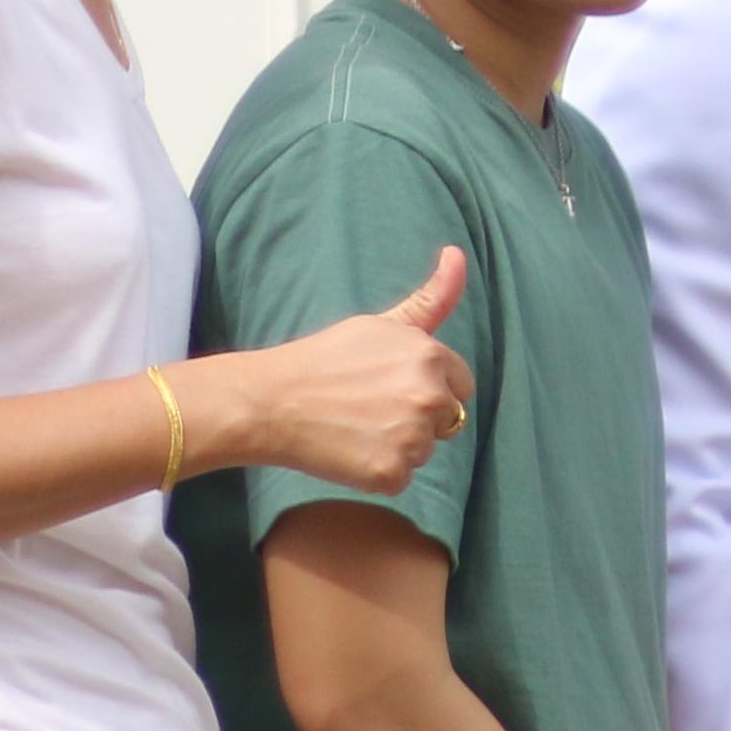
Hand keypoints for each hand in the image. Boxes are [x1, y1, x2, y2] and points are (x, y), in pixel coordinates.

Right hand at [212, 249, 472, 493]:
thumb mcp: (381, 323)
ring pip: (424, 450)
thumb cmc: (323, 359)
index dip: (429, 388)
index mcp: (430, 357)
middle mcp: (429, 396)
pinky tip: (348, 451)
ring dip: (398, 444)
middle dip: (417, 416)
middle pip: (447, 419)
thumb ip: (432, 298)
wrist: (269, 401)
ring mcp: (412, 437)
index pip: (461, 385)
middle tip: (368, 407)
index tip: (390, 387)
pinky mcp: (391, 472)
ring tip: (354, 427)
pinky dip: (378, 471)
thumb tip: (458, 254)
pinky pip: (401, 477)